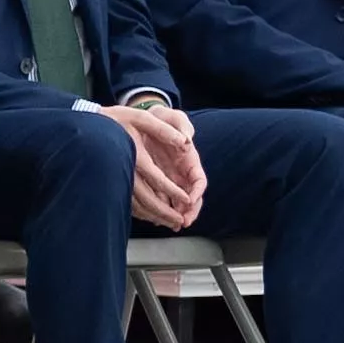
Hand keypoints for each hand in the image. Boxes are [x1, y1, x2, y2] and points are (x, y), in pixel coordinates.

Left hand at [107, 97, 204, 226]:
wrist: (145, 119)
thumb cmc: (162, 117)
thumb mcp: (173, 117)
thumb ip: (181, 126)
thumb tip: (187, 139)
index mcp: (190, 160)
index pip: (198, 181)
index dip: (197, 193)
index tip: (191, 201)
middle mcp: (181, 173)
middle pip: (190, 197)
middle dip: (189, 211)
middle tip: (183, 222)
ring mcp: (169, 178)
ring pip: (175, 202)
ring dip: (174, 215)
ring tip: (171, 225)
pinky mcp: (155, 181)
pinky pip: (160, 199)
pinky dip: (159, 210)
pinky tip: (154, 218)